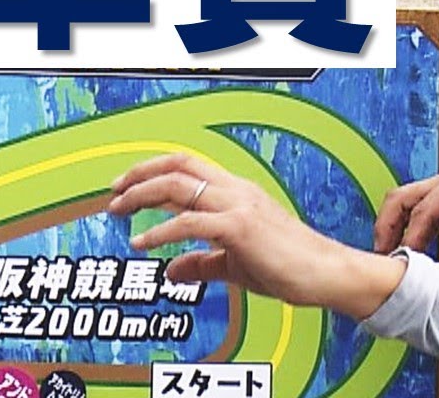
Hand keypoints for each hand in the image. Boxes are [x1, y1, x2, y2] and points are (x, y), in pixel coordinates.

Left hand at [108, 153, 405, 319]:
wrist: (326, 273)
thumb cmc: (290, 267)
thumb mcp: (236, 264)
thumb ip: (203, 264)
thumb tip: (170, 271)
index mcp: (237, 192)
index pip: (188, 166)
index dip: (153, 170)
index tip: (126, 186)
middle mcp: (236, 190)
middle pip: (178, 165)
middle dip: (139, 174)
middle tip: (113, 193)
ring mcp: (239, 206)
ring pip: (179, 185)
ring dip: (141, 195)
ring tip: (118, 211)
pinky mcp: (240, 228)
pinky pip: (190, 224)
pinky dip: (161, 231)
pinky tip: (143, 244)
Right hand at [374, 172, 438, 263]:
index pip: (420, 213)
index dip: (409, 239)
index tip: (403, 262)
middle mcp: (438, 184)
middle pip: (397, 200)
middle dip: (385, 227)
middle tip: (382, 255)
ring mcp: (435, 190)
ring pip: (400, 204)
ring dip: (390, 226)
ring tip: (387, 254)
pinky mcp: (436, 200)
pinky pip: (411, 211)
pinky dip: (402, 227)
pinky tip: (402, 248)